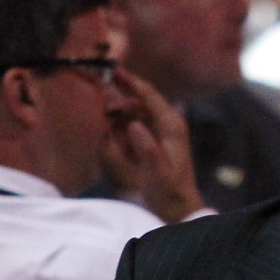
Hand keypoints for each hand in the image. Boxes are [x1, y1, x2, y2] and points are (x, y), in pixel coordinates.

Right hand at [101, 68, 203, 221]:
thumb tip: (133, 124)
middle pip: (138, 101)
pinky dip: (119, 130)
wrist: (178, 210)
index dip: (130, 81)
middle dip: (119, 100)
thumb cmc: (169, 193)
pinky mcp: (151, 143)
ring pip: (132, 114)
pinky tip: (112, 137)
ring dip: (117, 116)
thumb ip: (146, 148)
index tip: (113, 69)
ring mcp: (159, 133)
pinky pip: (131, 129)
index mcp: (171, 125)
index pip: (149, 95)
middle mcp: (166, 124)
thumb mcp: (157, 173)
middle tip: (101, 102)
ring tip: (106, 122)